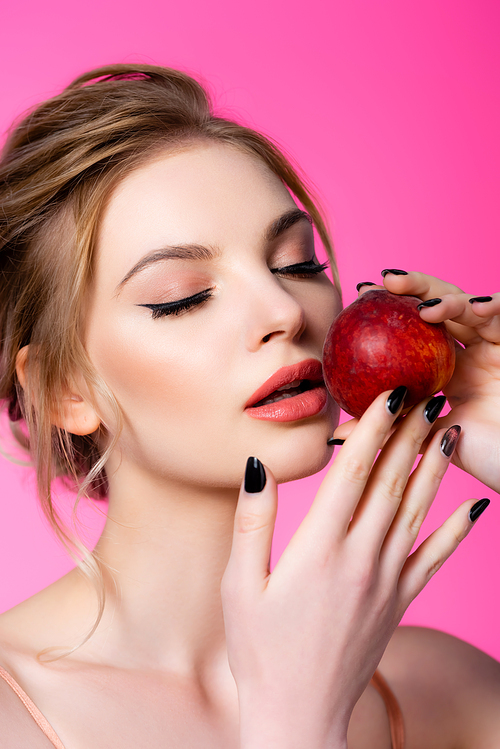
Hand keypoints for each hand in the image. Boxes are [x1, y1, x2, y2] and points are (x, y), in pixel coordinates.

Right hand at [221, 390, 483, 748]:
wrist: (301, 715)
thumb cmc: (260, 650)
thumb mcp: (239, 584)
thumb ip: (252, 521)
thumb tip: (258, 466)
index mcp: (318, 548)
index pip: (352, 472)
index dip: (373, 429)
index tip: (388, 394)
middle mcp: (360, 558)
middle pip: (391, 481)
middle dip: (410, 434)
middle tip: (428, 395)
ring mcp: (387, 580)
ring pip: (417, 510)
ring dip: (435, 467)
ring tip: (450, 430)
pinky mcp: (401, 601)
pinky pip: (436, 558)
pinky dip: (458, 530)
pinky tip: (476, 506)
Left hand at [336, 272, 499, 492]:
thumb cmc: (482, 458)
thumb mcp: (426, 440)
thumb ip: (389, 429)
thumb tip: (337, 433)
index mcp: (442, 369)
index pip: (412, 329)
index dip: (388, 309)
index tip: (359, 294)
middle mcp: (467, 352)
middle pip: (438, 306)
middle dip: (412, 287)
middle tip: (383, 282)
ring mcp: (492, 347)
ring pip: (468, 305)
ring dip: (447, 298)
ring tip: (424, 307)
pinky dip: (492, 307)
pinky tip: (476, 307)